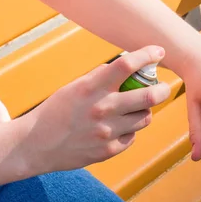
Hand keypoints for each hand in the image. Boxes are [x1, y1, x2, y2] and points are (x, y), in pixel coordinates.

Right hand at [21, 46, 169, 173]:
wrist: (36, 144)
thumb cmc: (57, 110)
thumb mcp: (75, 87)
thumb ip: (101, 77)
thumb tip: (128, 66)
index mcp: (92, 87)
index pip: (127, 65)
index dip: (147, 55)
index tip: (159, 51)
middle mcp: (102, 109)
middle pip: (148, 96)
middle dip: (162, 90)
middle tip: (164, 87)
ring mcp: (107, 132)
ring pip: (144, 118)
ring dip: (145, 111)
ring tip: (136, 109)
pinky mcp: (109, 150)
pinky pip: (132, 136)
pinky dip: (130, 130)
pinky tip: (118, 127)